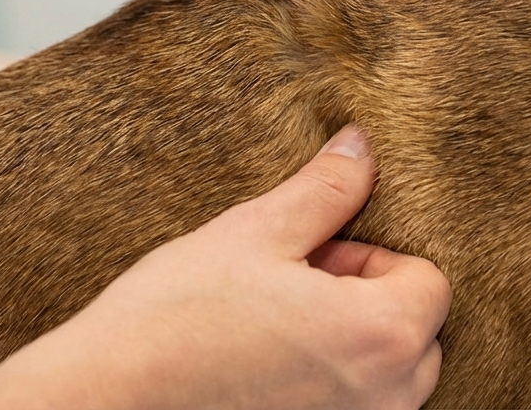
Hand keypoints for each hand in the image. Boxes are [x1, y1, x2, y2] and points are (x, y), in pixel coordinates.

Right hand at [0, 126, 450, 409]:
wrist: (102, 401)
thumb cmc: (172, 319)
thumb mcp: (252, 234)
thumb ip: (324, 190)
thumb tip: (362, 146)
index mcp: (383, 337)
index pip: (428, 283)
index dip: (368, 259)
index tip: (308, 262)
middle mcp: (385, 402)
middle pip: (417, 337)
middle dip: (366, 307)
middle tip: (287, 294)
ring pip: (388, 383)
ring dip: (349, 352)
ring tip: (272, 335)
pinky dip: (325, 393)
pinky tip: (263, 375)